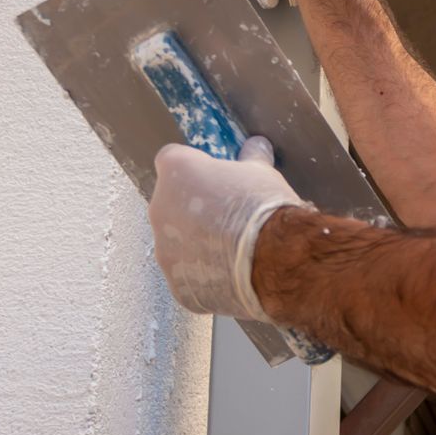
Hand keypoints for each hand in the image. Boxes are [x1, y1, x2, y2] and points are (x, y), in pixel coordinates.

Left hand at [149, 135, 309, 321]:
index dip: (196, 170)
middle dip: (193, 210)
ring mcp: (165, 252)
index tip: (214, 180)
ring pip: (176, 244)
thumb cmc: (265, 209)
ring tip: (233, 250)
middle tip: (227, 217)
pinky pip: (188, 278)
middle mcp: (159, 210)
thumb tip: (257, 146)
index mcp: (175, 172)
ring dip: (197, 245)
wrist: (276, 261)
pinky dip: (206, 277)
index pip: (173, 160)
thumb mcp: (262, 172)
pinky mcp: (178, 287)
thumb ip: (251, 158)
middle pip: (171, 205)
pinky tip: (233, 275)